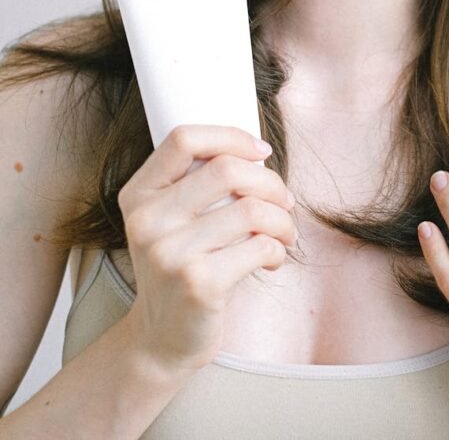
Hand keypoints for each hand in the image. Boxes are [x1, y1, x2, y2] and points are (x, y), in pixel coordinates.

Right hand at [118, 124, 296, 374]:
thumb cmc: (180, 267)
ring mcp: (170, 253)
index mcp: (138, 194)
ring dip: (282, 219)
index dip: (231, 136)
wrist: (161, 338)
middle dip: (270, 181)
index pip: (183, 139)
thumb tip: (257, 152)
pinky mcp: (199, 283)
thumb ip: (196, 183)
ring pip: (251, 209)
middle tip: (284, 200)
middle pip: (226, 168)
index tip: (261, 152)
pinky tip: (273, 258)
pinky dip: (278, 248)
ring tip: (285, 232)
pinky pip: (260, 247)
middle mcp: (147, 220)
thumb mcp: (169, 220)